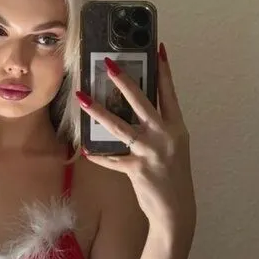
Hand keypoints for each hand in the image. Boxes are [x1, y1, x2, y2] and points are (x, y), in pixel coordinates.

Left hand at [76, 44, 195, 242]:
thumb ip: (159, 127)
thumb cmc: (173, 176)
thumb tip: (139, 108)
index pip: (169, 93)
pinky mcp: (136, 169)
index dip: (163, 70)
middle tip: (108, 64)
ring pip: (120, 126)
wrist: (176, 210)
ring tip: (82, 98)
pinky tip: (87, 150)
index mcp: (176, 127)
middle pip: (142, 102)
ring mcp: (150, 152)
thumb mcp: (174, 147)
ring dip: (99, 111)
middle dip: (124, 81)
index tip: (158, 48)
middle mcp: (165, 136)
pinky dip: (99, 155)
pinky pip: (112, 158)